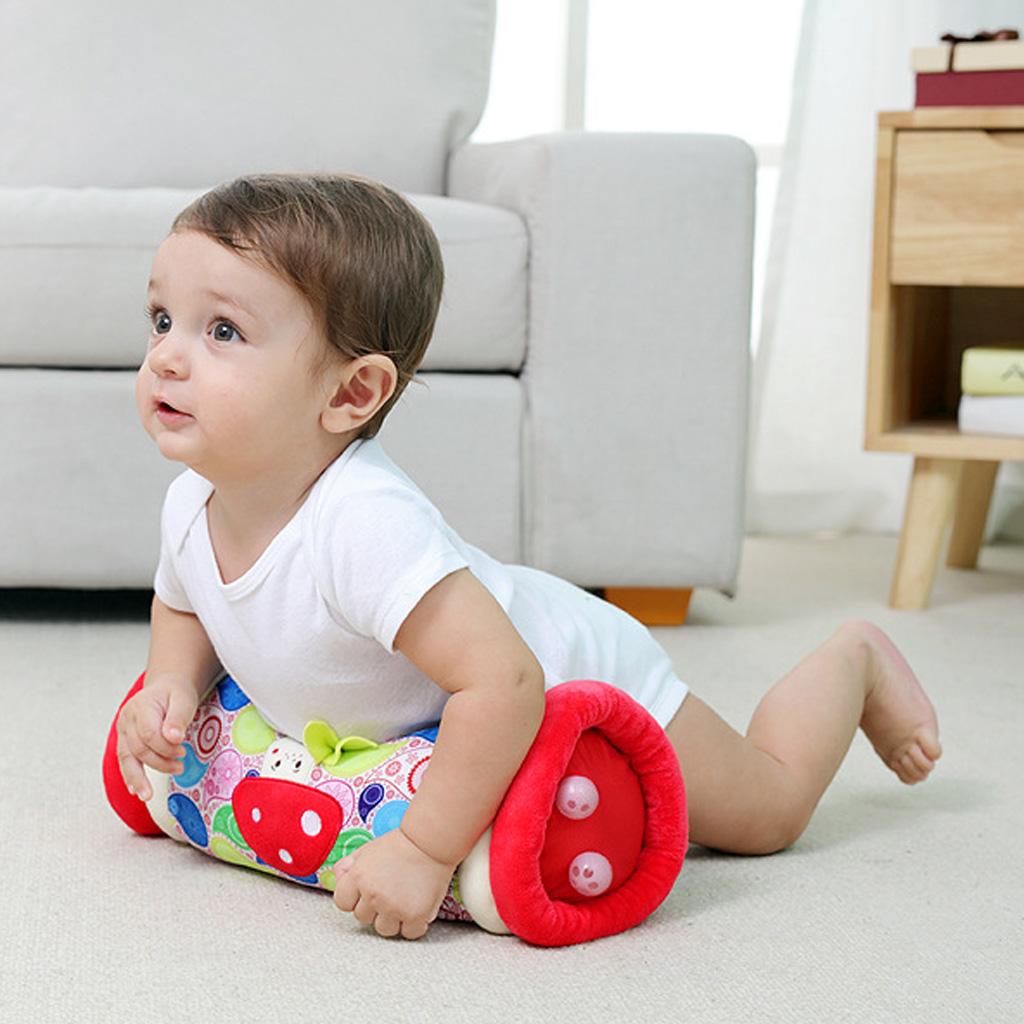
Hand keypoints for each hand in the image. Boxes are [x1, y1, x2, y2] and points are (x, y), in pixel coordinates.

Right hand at [116, 677, 197, 800]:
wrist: (167, 687)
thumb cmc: (176, 693)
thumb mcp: (184, 699)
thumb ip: (178, 718)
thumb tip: (173, 738)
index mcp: (141, 706)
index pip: (149, 734)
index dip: (165, 747)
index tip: (183, 751)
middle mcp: (127, 719)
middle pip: (139, 748)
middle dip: (160, 761)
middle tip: (180, 765)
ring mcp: (123, 730)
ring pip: (127, 758)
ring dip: (138, 778)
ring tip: (147, 795)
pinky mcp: (125, 740)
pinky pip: (125, 760)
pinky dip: (130, 776)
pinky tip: (135, 790)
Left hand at [333, 827, 456, 939]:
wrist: (431, 841)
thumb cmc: (400, 844)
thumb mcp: (367, 849)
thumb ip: (347, 866)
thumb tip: (338, 879)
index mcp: (358, 877)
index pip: (342, 904)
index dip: (354, 897)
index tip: (367, 890)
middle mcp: (373, 895)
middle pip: (363, 918)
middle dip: (374, 907)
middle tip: (391, 889)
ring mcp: (394, 907)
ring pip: (384, 929)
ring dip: (393, 918)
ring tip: (404, 898)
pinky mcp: (415, 916)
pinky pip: (409, 933)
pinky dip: (414, 924)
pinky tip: (417, 906)